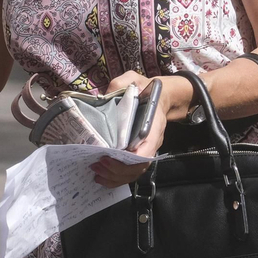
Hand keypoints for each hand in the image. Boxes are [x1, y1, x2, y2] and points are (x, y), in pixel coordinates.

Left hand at [87, 73, 185, 187]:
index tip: (110, 156)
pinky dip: (116, 178)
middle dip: (117, 170)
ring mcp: (146, 150)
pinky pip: (130, 172)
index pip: (147, 151)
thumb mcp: (134, 80)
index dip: (130, 159)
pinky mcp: (138, 154)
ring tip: (96, 172)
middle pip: (138, 167)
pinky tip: (102, 176)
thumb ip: (120, 84)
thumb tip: (102, 96)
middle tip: (97, 164)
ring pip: (134, 173)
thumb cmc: (146, 89)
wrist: (160, 96)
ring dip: (115, 177)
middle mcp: (151, 142)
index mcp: (153, 126)